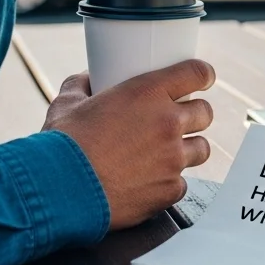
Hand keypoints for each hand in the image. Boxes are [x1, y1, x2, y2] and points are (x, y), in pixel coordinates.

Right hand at [43, 60, 215, 229]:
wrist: (59, 190)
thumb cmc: (62, 144)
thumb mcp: (67, 103)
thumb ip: (82, 85)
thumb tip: (87, 79)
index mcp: (147, 93)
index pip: (196, 73)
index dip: (203, 75)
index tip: (202, 79)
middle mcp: (168, 123)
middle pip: (205, 113)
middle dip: (196, 115)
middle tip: (180, 120)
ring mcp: (172, 159)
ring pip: (202, 149)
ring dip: (189, 149)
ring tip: (169, 153)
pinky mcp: (169, 190)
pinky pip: (182, 184)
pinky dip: (170, 182)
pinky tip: (151, 182)